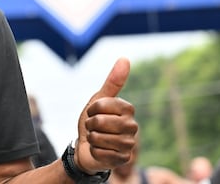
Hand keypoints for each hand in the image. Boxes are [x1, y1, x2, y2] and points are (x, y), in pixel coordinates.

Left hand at [74, 57, 137, 173]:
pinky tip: (99, 151)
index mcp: (128, 109)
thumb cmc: (93, 121)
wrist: (86, 147)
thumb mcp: (98, 100)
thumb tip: (125, 59)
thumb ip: (113, 82)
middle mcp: (133, 126)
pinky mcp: (122, 159)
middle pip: (100, 121)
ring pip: (99, 138)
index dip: (92, 109)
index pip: (102, 104)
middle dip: (90, 124)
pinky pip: (100, 152)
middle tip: (93, 127)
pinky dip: (94, 151)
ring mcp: (129, 144)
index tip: (94, 112)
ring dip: (92, 138)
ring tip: (96, 138)